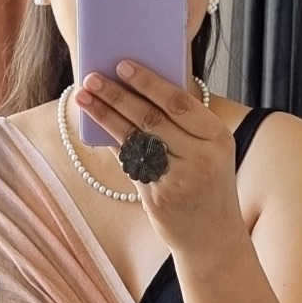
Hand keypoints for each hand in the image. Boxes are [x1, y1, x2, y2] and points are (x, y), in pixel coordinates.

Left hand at [73, 61, 245, 264]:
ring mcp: (178, 181)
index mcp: (217, 138)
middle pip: (151, 119)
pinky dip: (112, 143)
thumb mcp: (211, 150)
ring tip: (84, 98)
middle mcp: (200, 158)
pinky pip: (129, 164)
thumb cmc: (209, 183)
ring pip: (135, 140)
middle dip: (117, 95)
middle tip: (91, 78)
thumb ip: (186, 122)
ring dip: (105, 116)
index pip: (178, 102)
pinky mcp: (158, 199)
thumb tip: (142, 86)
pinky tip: (96, 128)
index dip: (148, 82)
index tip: (122, 65)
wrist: (214, 237)